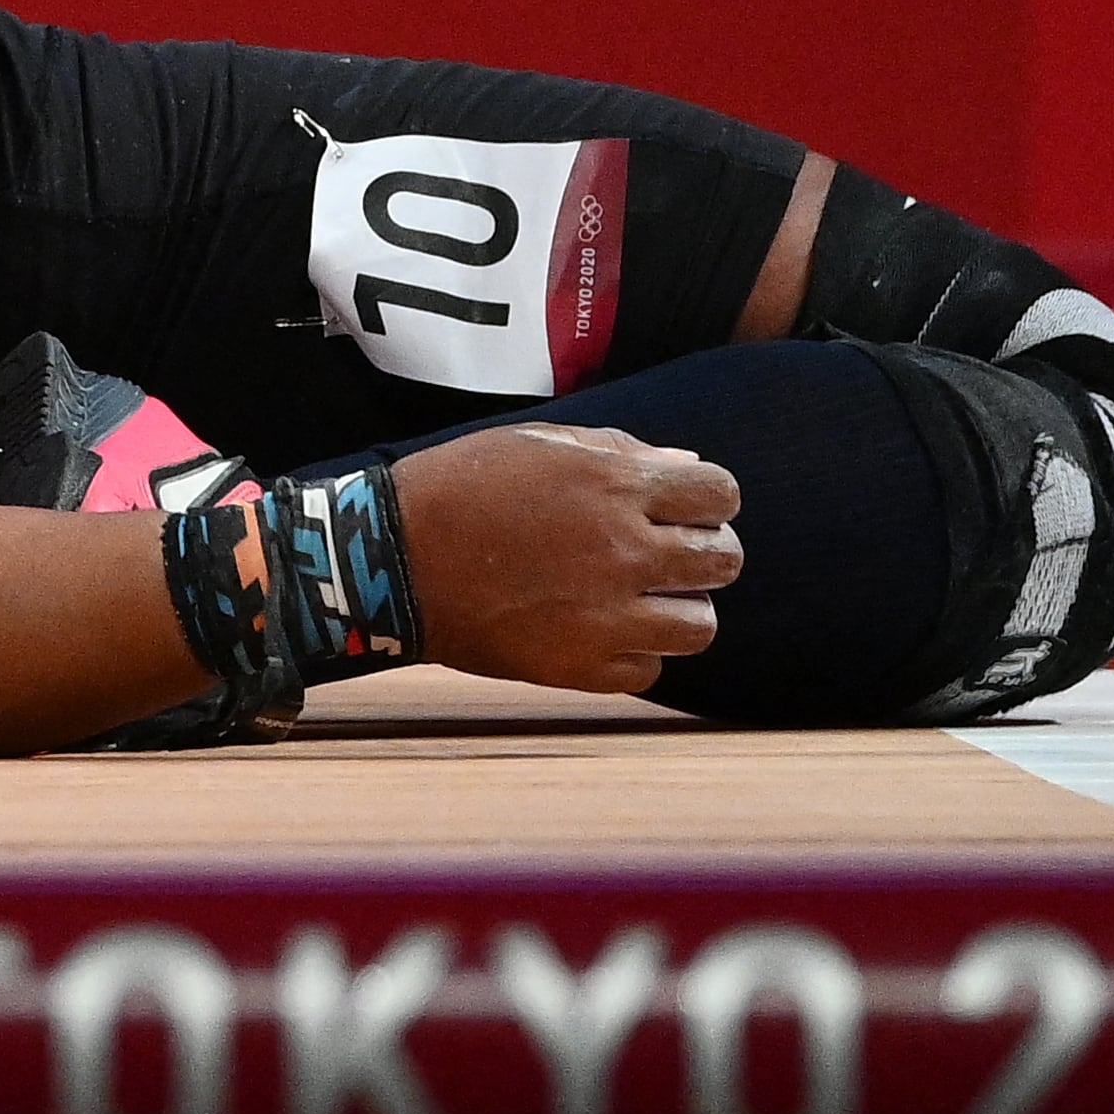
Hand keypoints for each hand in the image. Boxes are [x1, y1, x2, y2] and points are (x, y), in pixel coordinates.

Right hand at [387, 423, 743, 695]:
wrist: (390, 560)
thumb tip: (686, 470)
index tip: (684, 506)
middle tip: (665, 553)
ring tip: (638, 598)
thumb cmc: (457, 488)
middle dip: (702, 551)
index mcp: (615, 488)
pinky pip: (648, 668)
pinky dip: (633, 651)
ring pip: (700, 624)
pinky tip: (600, 629)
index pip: (719, 494)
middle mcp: (625, 553)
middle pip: (723, 560)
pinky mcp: (580, 668)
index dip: (708, 498)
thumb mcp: (535, 444)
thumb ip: (618, 452)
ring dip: (677, 607)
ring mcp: (606, 617)